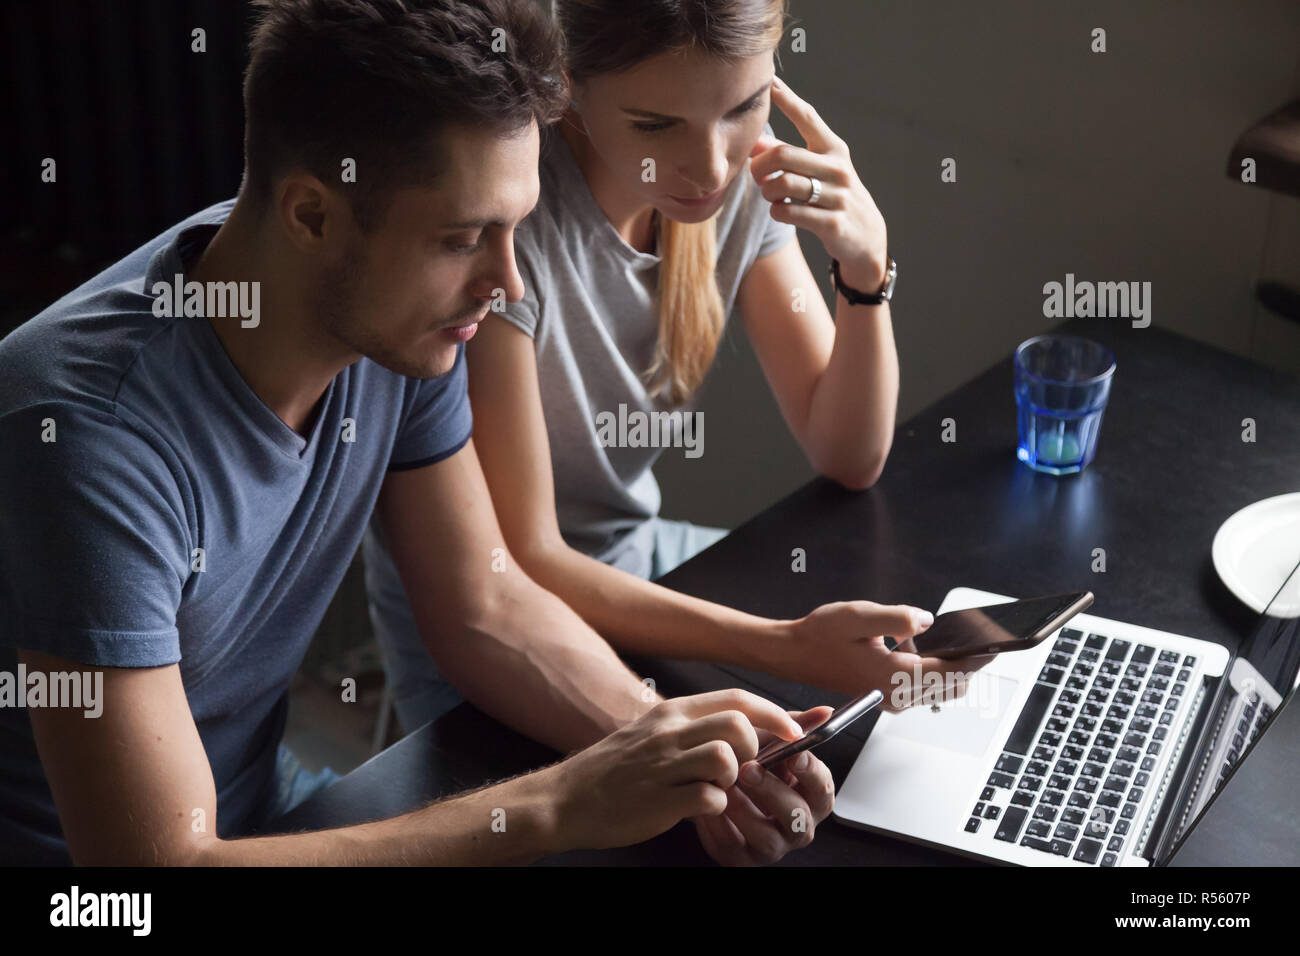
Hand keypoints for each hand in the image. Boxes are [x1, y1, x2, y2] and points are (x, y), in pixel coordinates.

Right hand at [544, 689, 804, 851]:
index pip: (736, 699)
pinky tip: (699, 809)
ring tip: (716, 790)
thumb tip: (746, 726)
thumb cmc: (614, 770)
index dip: (775, 713)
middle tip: (743, 770)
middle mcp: (668, 732)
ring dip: (734, 779)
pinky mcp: (659, 801)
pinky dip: (715, 808)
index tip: (796, 730)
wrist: (565, 800)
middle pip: (738, 724)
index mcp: (670, 713)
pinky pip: (709, 799)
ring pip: (726, 758)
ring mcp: (662, 766)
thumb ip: (694, 728)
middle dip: (755, 750)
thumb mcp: (652, 735)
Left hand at [691, 706, 835, 865]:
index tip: (794, 755)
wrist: (703, 781)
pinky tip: (708, 806)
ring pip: (769, 839)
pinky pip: (734, 848)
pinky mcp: (741, 858)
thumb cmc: (745, 761)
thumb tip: (825, 711)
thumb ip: (792, 726)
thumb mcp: (766, 741)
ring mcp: (770, 846)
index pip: (823, 789)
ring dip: (745, 810)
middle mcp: (796, 826)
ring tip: (723, 786)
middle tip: (748, 769)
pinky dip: (720, 826)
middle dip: (774, 791)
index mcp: (808, 796)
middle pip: (798, 817)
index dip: (811, 773)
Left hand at [749, 75, 888, 290]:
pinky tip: (780, 210)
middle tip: (756, 174)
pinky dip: (776, 211)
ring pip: (783, 185)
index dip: (787, 99)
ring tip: (770, 195)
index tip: (770, 82)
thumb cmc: (832, 196)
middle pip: (783, 155)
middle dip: (759, 165)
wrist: (865, 237)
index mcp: (834, 149)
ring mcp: (837, 196)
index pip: (808, 117)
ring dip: (767, 191)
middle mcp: (837, 168)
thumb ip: (787, 155)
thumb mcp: (817, 171)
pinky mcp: (831, 223)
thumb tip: (754, 142)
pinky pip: (788, 212)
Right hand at [768, 600, 993, 708]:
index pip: (950, 672)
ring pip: (940, 690)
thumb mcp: (859, 616)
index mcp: (892, 676)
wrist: (793, 653)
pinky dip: (934, 671)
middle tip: (981, 637)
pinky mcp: (887, 696)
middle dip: (970, 663)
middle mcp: (895, 695)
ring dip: (952, 668)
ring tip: (954, 640)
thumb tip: (929, 621)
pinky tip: (921, 646)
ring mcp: (892, 699)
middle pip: (952, 685)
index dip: (977, 657)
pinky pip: (924, 688)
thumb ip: (897, 618)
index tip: (996, 642)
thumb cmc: (821, 633)